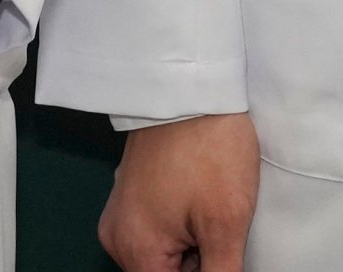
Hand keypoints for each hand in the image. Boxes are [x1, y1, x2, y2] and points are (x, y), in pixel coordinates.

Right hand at [100, 112, 256, 271]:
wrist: (192, 87)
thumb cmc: (211, 151)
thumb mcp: (226, 224)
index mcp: (134, 249)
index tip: (222, 252)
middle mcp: (116, 237)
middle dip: (197, 262)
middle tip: (218, 228)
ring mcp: (119, 212)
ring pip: (161, 254)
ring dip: (190, 246)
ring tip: (210, 212)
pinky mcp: (128, 193)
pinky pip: (154, 229)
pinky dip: (179, 227)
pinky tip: (198, 201)